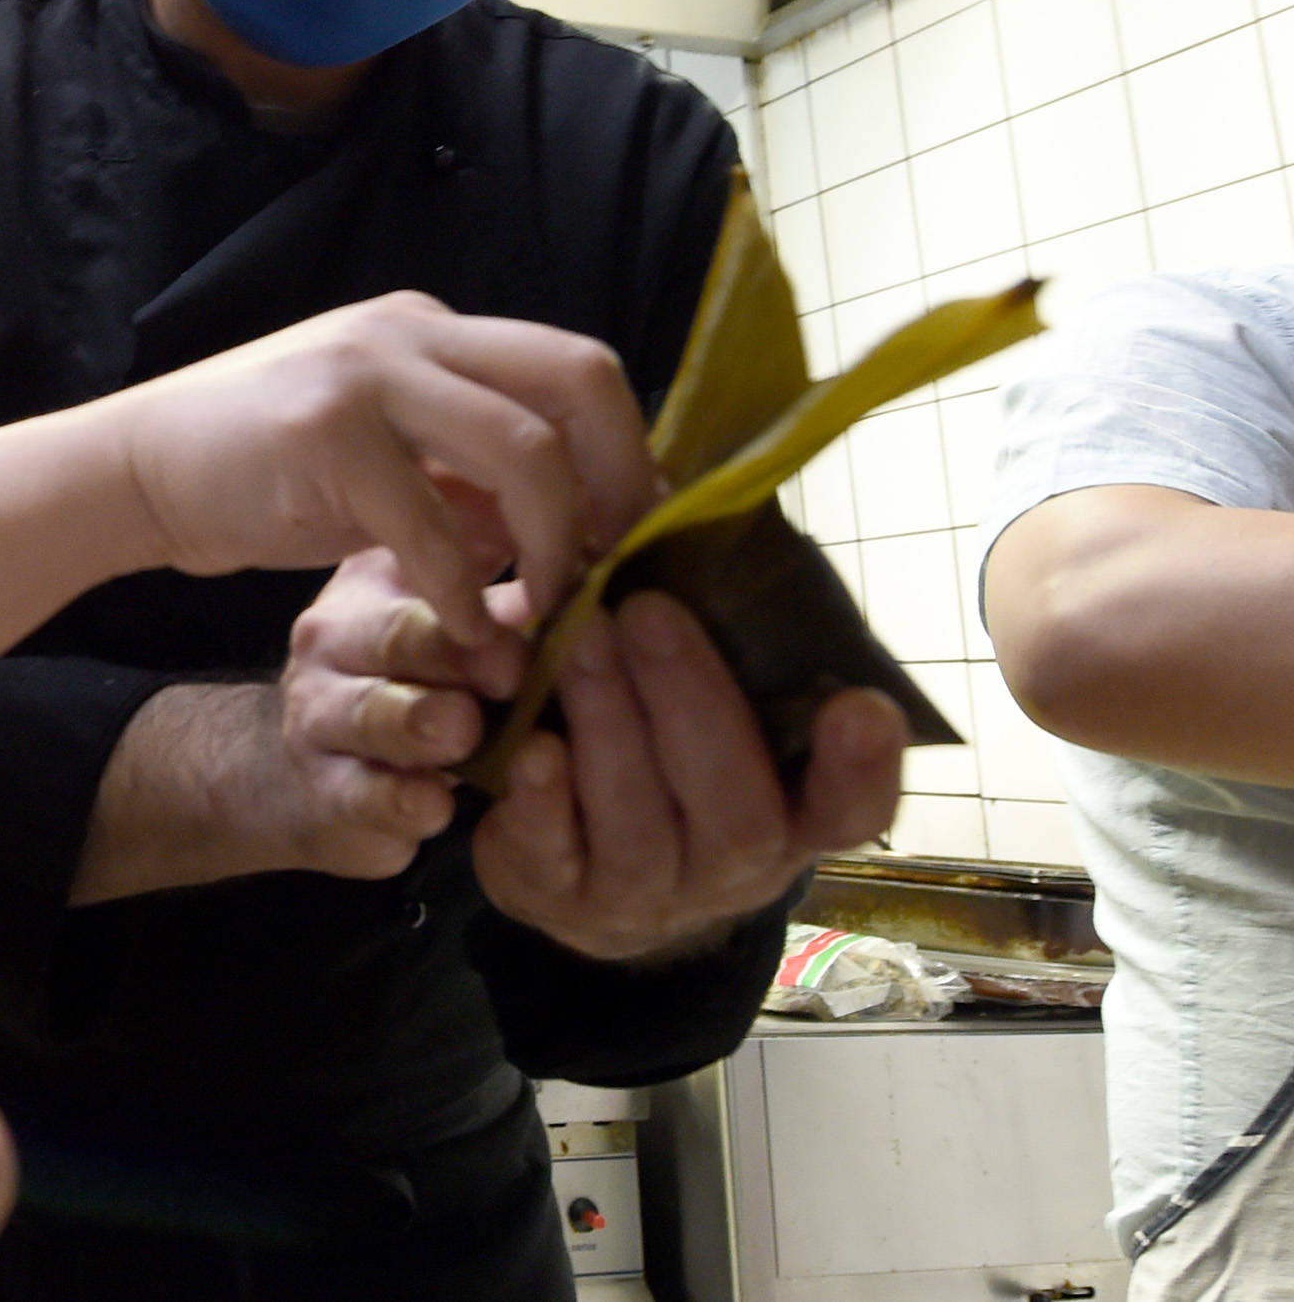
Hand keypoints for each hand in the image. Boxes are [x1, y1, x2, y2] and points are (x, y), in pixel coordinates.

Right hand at [107, 292, 656, 645]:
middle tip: (610, 570)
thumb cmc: (264, 472)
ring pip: (524, 446)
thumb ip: (470, 474)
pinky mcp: (325, 432)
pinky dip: (464, 589)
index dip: (626, 455)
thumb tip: (572, 519)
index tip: (632, 539)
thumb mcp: (385, 461)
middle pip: (579, 380)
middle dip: (616, 483)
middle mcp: (411, 332)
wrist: (135, 468)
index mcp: (434, 330)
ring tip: (542, 610)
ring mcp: (367, 373)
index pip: (576, 368)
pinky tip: (464, 633)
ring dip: (554, 543)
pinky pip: (433, 522)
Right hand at [268, 548, 530, 878]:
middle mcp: (331, 641)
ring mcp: (316, 715)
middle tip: (511, 674)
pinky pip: (360, 793)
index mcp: (372, 586)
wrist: (320, 772)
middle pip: (394, 638)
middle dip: (455, 657)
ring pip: (368, 713)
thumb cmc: (412, 687)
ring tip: (463, 732)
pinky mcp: (323, 787)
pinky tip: (433, 806)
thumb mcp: (450, 636)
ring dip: (419, 723)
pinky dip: (398, 801)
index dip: (478, 598)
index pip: (425, 575)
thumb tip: (577, 580)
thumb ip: (502, 613)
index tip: (536, 615)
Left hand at [473, 590, 908, 961]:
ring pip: (640, 823)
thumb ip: (723, 642)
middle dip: (693, 701)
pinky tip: (531, 748)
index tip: (860, 707)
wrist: (584, 878)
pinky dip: (543, 801)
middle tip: (646, 610)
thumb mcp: (711, 712)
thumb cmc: (664, 762)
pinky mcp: (558, 894)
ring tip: (580, 642)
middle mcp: (732, 866)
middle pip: (735, 807)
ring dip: (611, 726)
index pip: (851, 806)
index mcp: (792, 815)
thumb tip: (680, 497)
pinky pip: (554, 855)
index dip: (860, 766)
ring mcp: (645, 892)